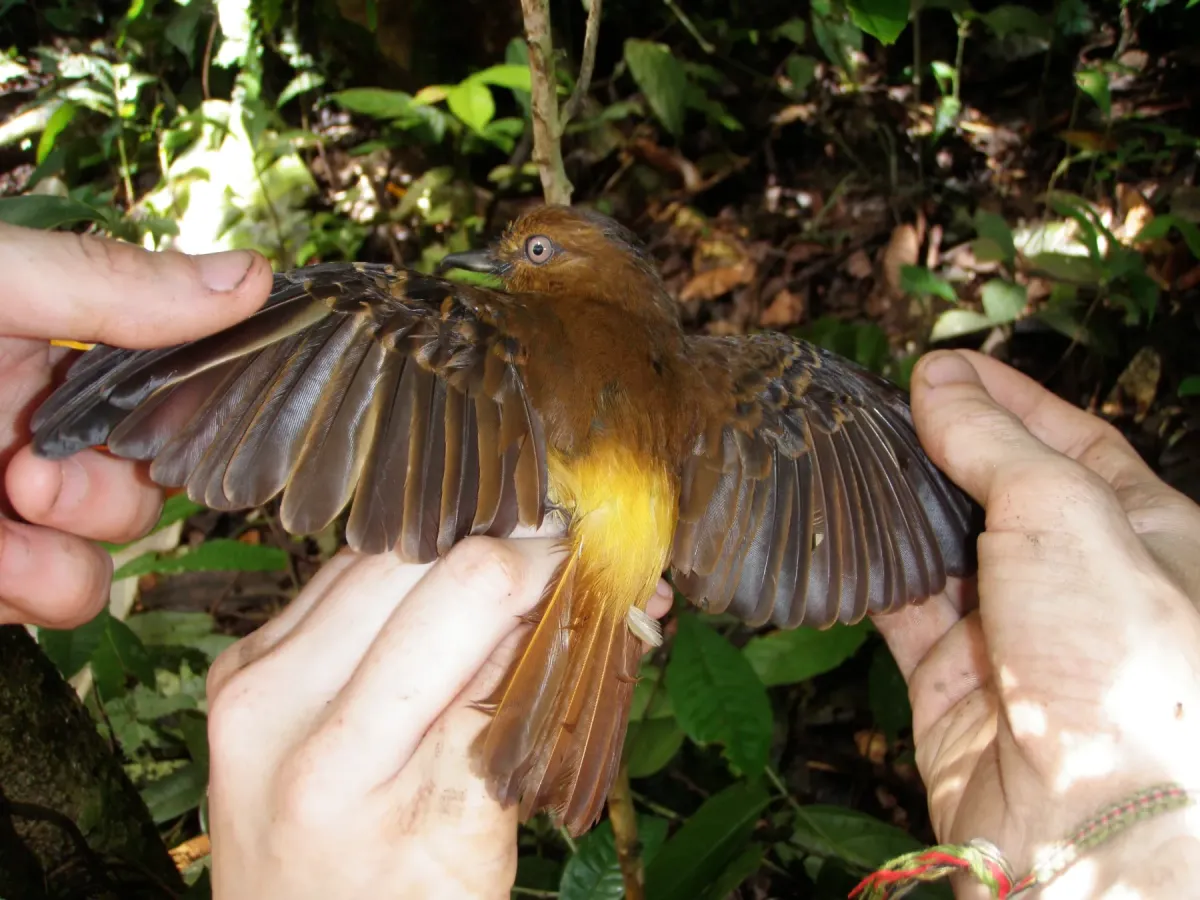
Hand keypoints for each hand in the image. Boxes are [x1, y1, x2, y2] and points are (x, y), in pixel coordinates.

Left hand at [0, 223, 270, 626]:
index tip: (192, 410)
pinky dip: (43, 588)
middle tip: (40, 472)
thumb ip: (110, 283)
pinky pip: (62, 597)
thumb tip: (258, 274)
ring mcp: (17, 504)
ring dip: (80, 541)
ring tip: (15, 503)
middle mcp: (46, 425)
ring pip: (116, 547)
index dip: (191, 398)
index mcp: (49, 343)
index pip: (170, 376)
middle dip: (113, 481)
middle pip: (155, 471)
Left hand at [204, 534, 672, 899]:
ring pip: (379, 552)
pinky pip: (341, 581)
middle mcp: (272, 701)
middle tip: (573, 566)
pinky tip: (448, 605)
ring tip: (519, 587)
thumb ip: (518, 704)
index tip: (598, 562)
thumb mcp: (481, 832)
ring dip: (458, 557)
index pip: (467, 593)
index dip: (546, 562)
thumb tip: (572, 592)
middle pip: (420, 554)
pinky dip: (408, 579)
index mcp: (334, 759)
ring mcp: (247, 674)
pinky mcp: (243, 661)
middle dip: (511, 550)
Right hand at [874, 349, 1199, 897]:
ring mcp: (1010, 630)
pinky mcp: (950, 679)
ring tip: (845, 453)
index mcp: (1140, 532)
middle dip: (940, 446)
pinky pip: (899, 608)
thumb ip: (994, 443)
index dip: (1007, 398)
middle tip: (878, 405)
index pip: (1069, 440)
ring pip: (940, 547)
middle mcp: (1075, 579)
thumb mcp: (1064, 515)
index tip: (942, 366)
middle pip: (995, 489)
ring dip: (896, 504)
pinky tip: (836, 534)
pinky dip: (867, 572)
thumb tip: (939, 380)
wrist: (1088, 824)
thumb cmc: (1116, 664)